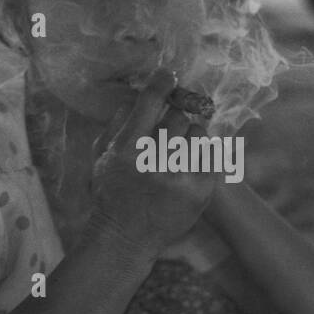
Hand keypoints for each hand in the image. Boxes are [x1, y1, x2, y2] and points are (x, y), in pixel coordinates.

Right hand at [88, 69, 217, 254]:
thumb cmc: (112, 193)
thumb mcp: (102, 157)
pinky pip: (212, 154)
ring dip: (188, 139)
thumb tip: (139, 93)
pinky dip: (202, 155)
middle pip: (178, 117)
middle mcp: (154, 162)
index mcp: (127, 150)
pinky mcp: (200, 191)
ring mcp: (180, 178)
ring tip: (176, 155)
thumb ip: (117, 123)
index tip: (168, 76)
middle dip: (173, 121)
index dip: (162, 83)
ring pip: (198, 133)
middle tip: (167, 134)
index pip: (150, 102)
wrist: (126, 237)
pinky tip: (188, 165)